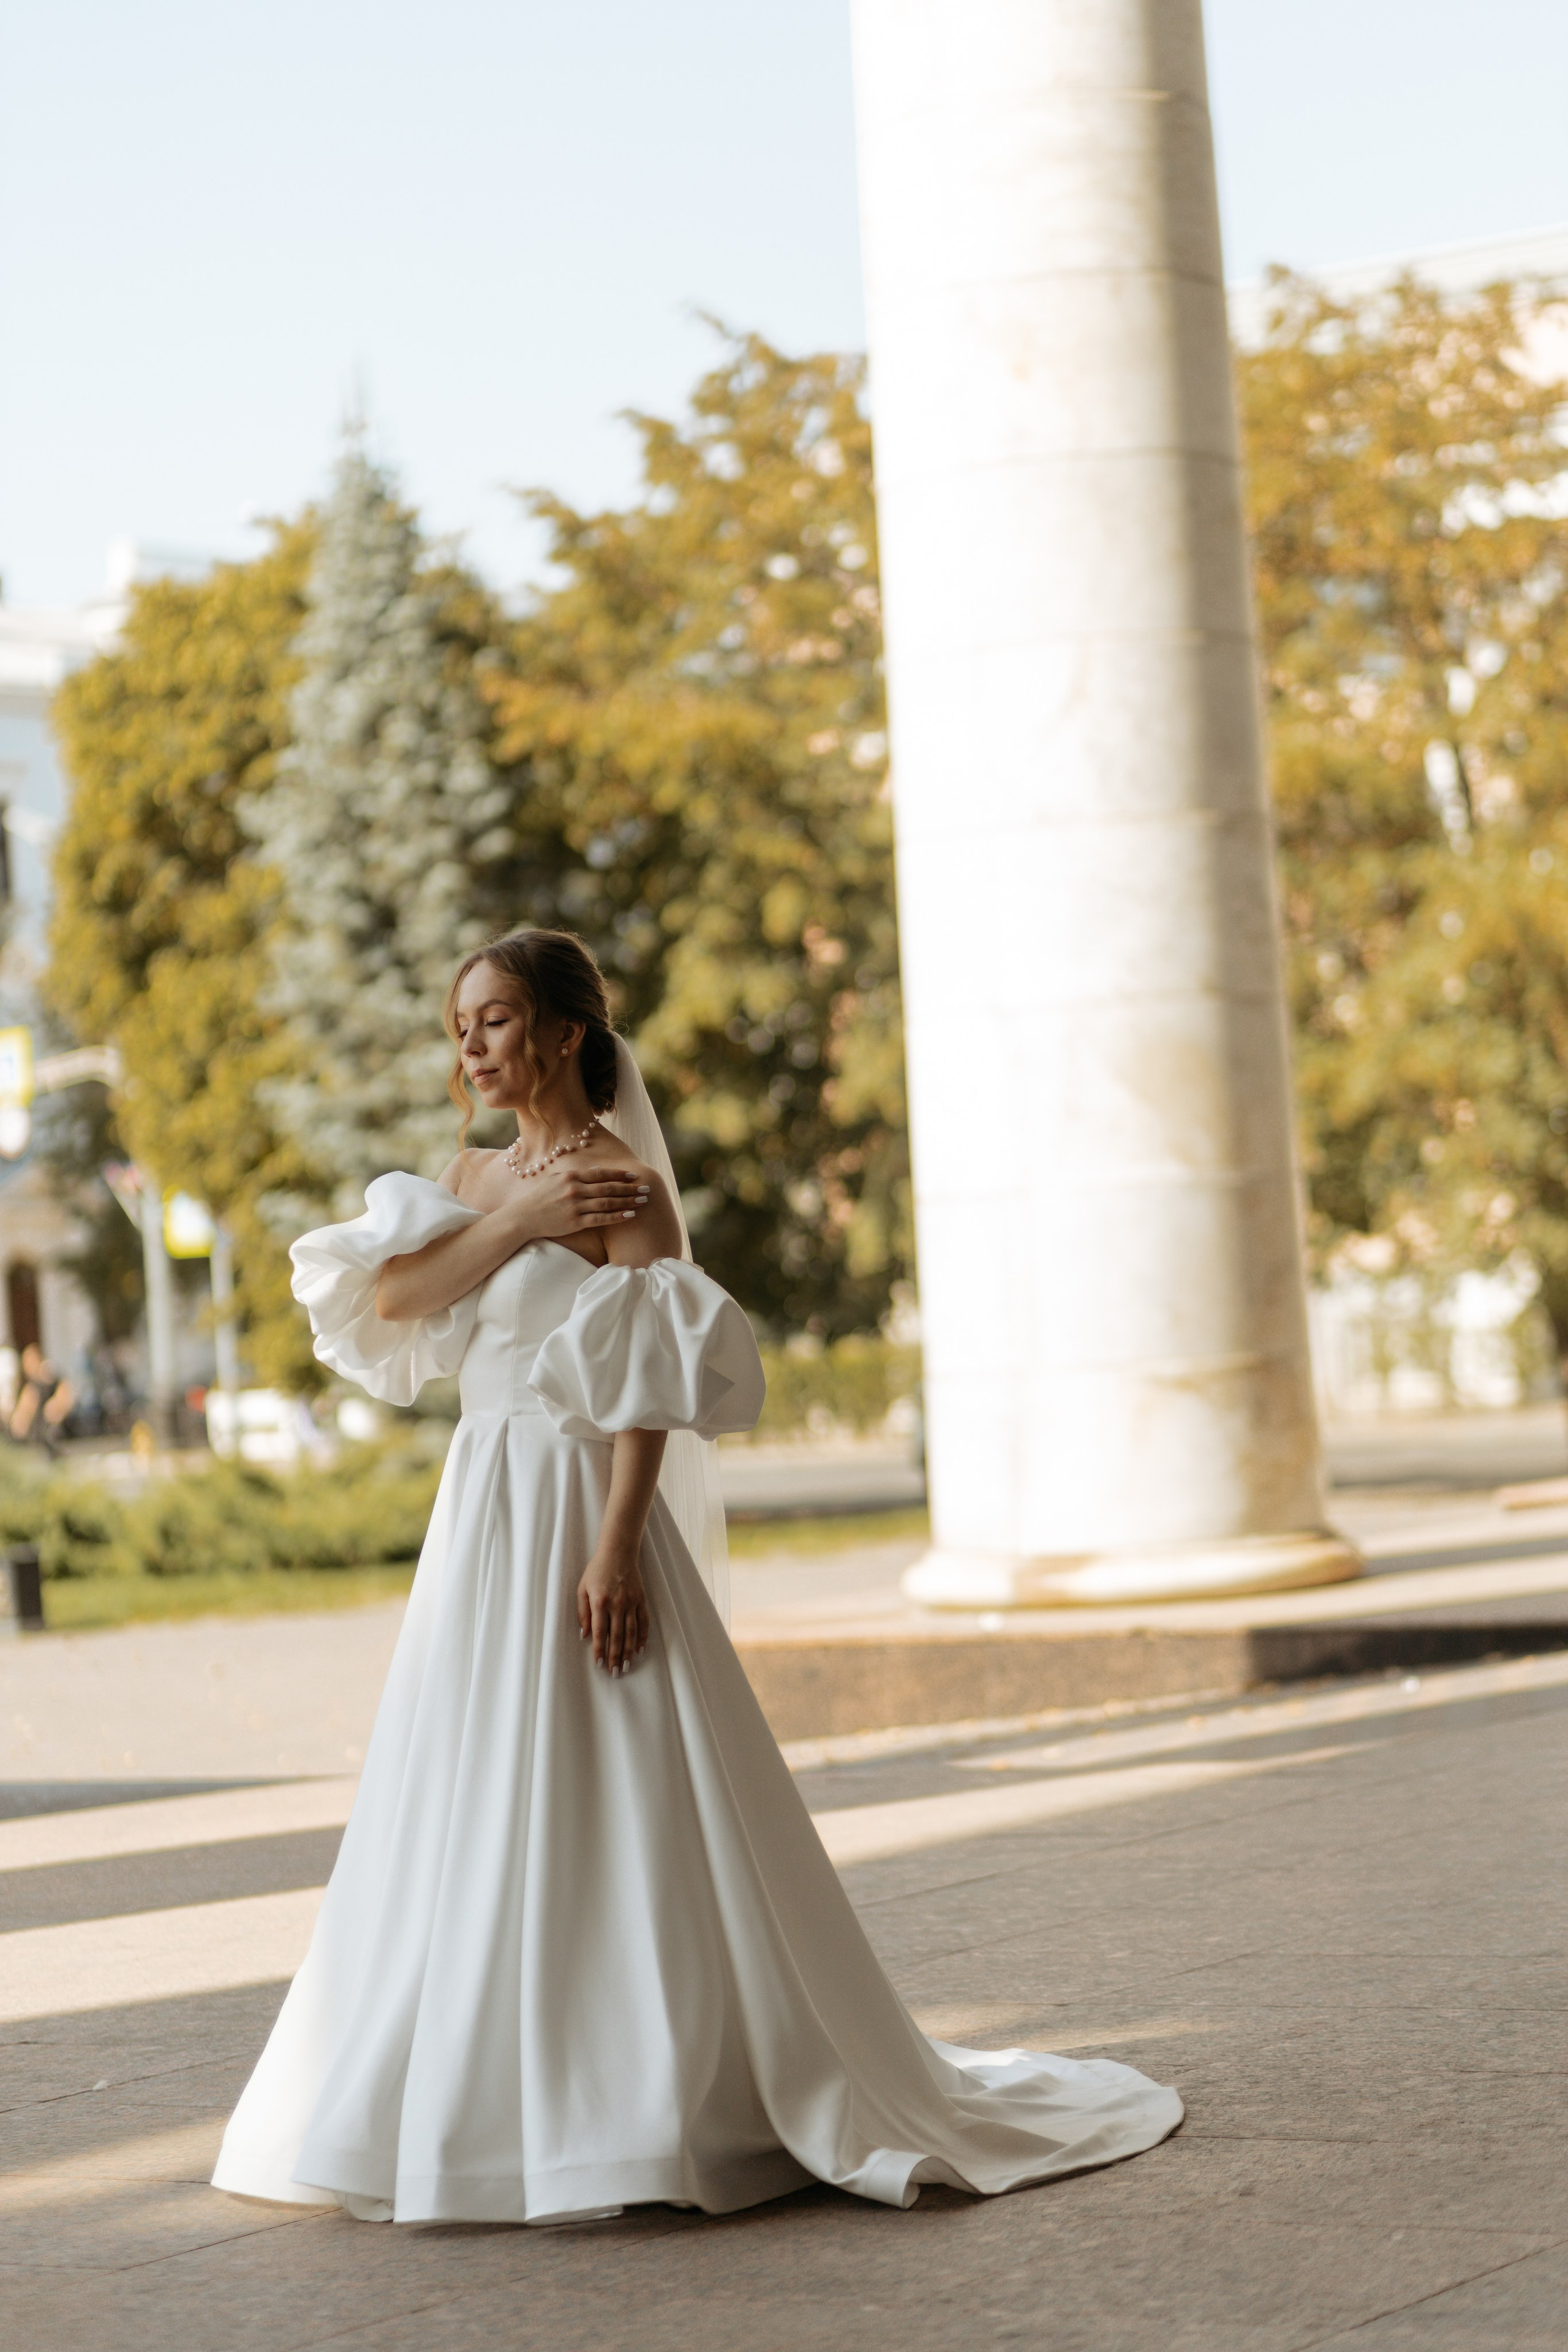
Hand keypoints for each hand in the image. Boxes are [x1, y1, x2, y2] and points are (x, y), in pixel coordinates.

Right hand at [516, 1159, 649, 1240]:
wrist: (523, 1218)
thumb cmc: (539, 1198)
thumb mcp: (555, 1180)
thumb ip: (575, 1177)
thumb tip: (595, 1173)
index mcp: (570, 1177)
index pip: (601, 1174)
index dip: (619, 1175)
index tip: (634, 1176)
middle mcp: (575, 1190)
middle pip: (608, 1188)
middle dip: (630, 1188)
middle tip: (646, 1188)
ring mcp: (575, 1207)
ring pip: (608, 1203)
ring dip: (628, 1201)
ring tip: (643, 1201)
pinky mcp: (575, 1223)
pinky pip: (601, 1219)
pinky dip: (617, 1216)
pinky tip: (630, 1215)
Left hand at [577, 1543, 648, 1675]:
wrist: (618, 1551)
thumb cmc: (596, 1570)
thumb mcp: (582, 1589)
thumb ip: (582, 1613)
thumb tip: (583, 1635)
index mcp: (600, 1602)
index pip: (599, 1632)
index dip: (599, 1650)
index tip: (599, 1664)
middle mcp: (617, 1604)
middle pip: (616, 1636)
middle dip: (615, 1656)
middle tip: (615, 1673)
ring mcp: (631, 1602)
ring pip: (631, 1632)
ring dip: (629, 1651)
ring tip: (627, 1666)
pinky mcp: (641, 1599)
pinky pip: (643, 1622)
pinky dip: (643, 1636)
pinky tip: (641, 1649)